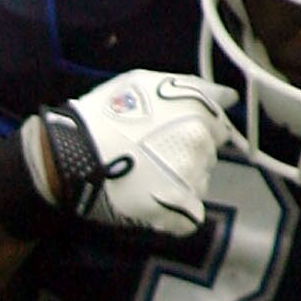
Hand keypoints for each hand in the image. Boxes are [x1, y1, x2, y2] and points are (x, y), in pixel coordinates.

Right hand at [14, 71, 234, 237]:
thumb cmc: (104, 116)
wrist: (70, 155)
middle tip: (149, 159)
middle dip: (186, 158)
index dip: (193, 133)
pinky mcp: (178, 208)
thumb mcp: (146, 84)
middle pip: (208, 158)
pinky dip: (172, 214)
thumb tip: (229, 98)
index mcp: (197, 111)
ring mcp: (190, 177)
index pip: (219, 129)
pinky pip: (189, 216)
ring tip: (144, 180)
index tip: (167, 138)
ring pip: (198, 185)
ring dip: (179, 185)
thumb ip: (194, 89)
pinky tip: (149, 203)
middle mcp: (200, 143)